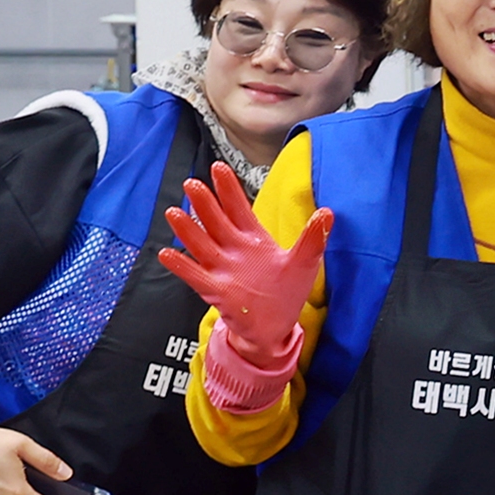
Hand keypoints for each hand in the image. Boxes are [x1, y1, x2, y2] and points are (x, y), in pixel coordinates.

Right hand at [158, 163, 328, 370]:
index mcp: (254, 239)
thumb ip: (313, 238)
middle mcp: (234, 250)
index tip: (218, 167)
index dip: (229, 189)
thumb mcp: (305, 262)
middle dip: (205, 204)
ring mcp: (223, 269)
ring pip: (202, 245)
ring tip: (174, 212)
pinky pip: (196, 276)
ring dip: (188, 230)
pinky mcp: (217, 290)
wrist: (275, 326)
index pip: (239, 209)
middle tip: (192, 183)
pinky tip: (167, 253)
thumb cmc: (286, 292)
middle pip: (217, 222)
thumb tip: (328, 211)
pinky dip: (181, 266)